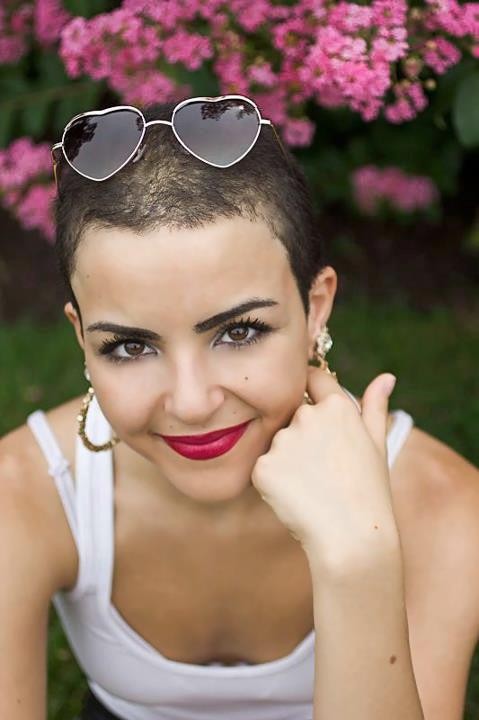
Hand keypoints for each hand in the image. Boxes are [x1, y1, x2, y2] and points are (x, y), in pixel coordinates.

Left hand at [251, 367, 398, 571]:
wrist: (351, 538)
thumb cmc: (369, 492)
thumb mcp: (377, 444)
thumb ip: (375, 406)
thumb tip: (386, 377)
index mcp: (337, 407)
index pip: (313, 378)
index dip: (311, 390)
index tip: (314, 407)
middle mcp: (307, 416)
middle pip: (293, 416)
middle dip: (302, 436)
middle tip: (323, 469)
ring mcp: (283, 441)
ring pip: (277, 444)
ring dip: (287, 461)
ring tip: (312, 486)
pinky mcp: (263, 467)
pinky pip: (263, 468)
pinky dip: (274, 482)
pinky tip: (296, 498)